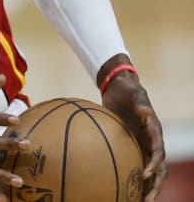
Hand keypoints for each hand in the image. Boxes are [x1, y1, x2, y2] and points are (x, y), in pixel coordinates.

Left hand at [101, 68, 165, 200]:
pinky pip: (135, 165)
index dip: (154, 164)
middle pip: (159, 169)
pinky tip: (122, 189)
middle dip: (155, 185)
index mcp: (155, 131)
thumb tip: (146, 111)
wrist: (120, 88)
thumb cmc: (128, 91)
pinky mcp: (133, 146)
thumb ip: (140, 103)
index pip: (158, 152)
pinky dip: (133, 178)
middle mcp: (152, 142)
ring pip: (149, 171)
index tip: (145, 174)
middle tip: (147, 199)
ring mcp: (143, 145)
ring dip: (147, 187)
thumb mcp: (134, 94)